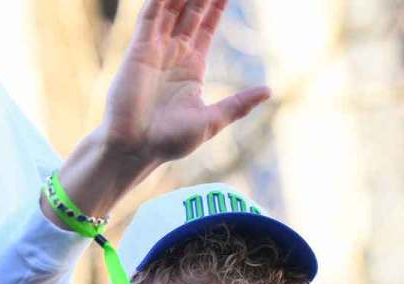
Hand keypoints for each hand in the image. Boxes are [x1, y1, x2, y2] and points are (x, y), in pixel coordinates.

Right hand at [48, 0, 270, 220]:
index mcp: (191, 67)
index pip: (206, 26)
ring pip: (171, 9)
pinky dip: (159, 0)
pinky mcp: (138, 50)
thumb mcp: (212, 120)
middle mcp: (173, 54)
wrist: (135, 148)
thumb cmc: (170, 141)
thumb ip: (238, 104)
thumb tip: (268, 91)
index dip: (217, 6)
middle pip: (190, 12)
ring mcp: (154, 49)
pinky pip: (150, 17)